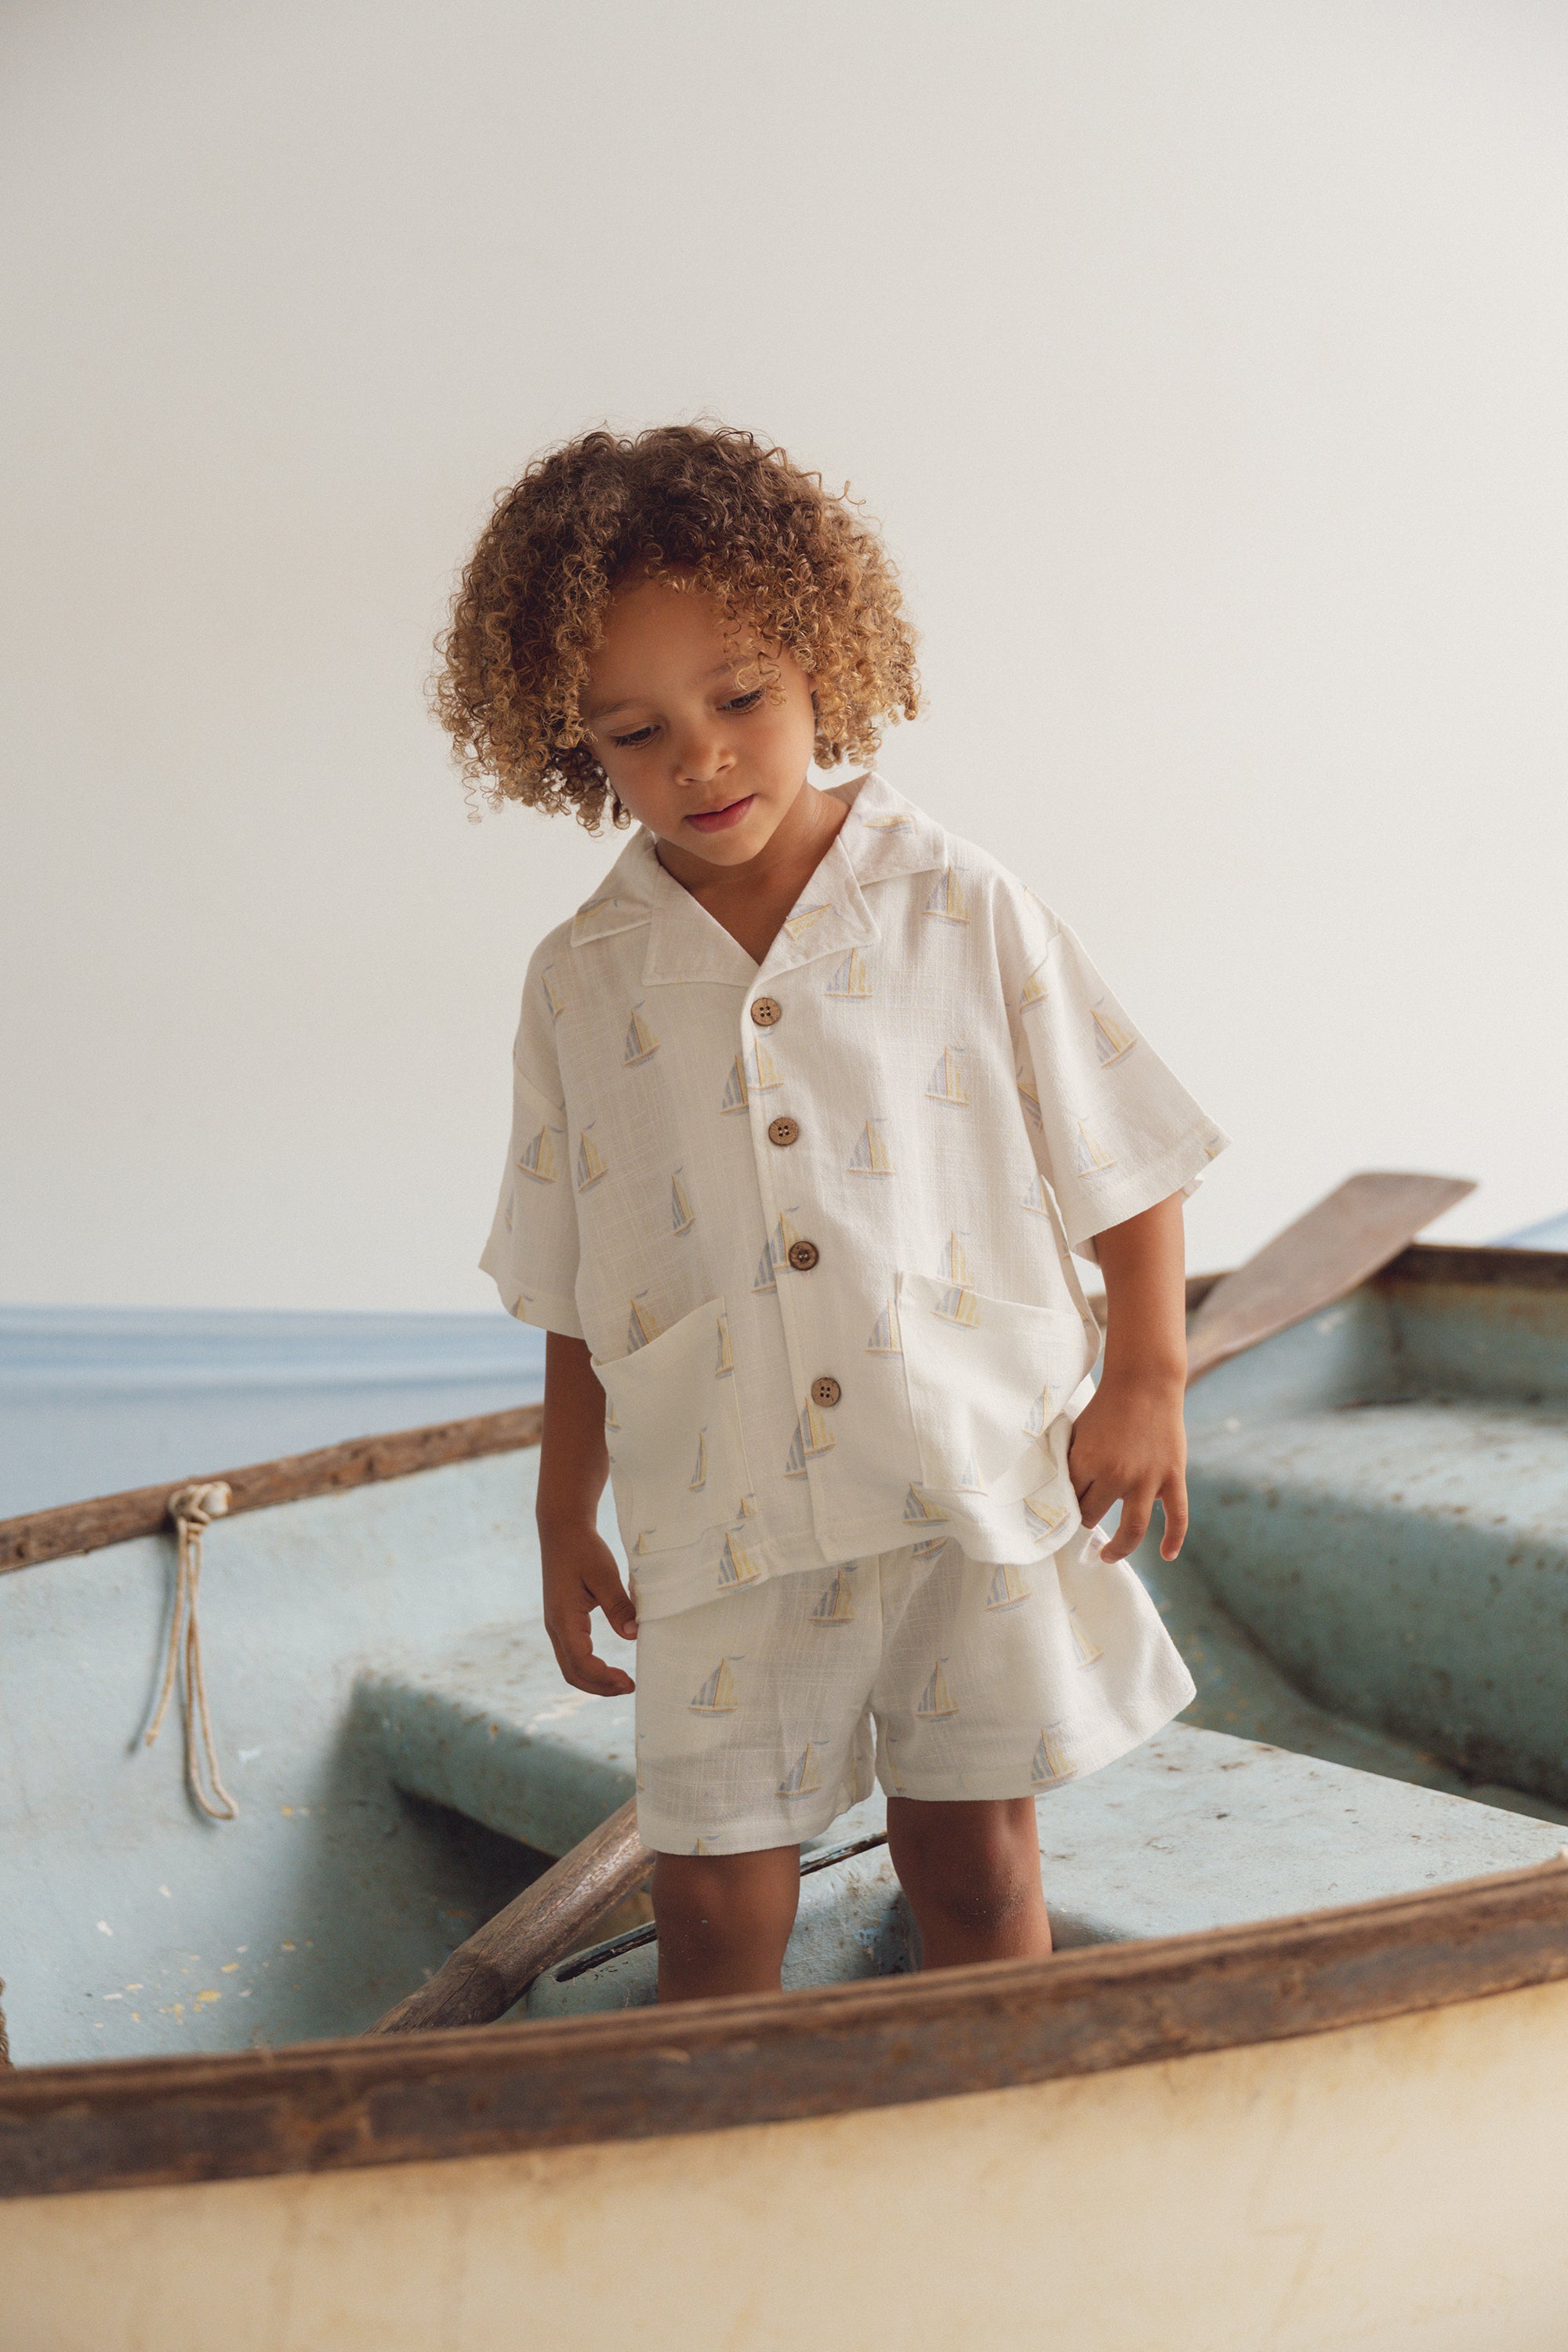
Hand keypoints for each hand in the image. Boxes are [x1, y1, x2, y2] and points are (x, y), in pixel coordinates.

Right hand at [540, 1520, 637, 1695]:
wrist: (562, 1530)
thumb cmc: (584, 1549)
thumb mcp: (604, 1575)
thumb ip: (618, 1605)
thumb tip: (633, 1636)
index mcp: (563, 1618)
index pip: (581, 1661)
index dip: (605, 1677)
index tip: (629, 1682)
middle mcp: (555, 1627)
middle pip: (572, 1673)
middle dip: (600, 1687)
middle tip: (629, 1688)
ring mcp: (556, 1626)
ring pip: (570, 1667)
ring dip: (594, 1680)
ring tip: (622, 1683)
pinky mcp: (562, 1621)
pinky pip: (572, 1655)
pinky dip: (589, 1668)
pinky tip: (608, 1667)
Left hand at [1066, 1370, 1187, 1563]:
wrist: (1145, 1382)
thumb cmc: (1105, 1406)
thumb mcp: (1077, 1432)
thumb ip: (1071, 1462)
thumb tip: (1061, 1493)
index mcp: (1086, 1461)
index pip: (1068, 1500)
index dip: (1064, 1506)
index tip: (1063, 1512)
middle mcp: (1116, 1475)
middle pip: (1093, 1516)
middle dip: (1085, 1519)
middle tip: (1084, 1521)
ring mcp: (1146, 1479)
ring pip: (1132, 1530)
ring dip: (1117, 1548)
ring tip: (1107, 1555)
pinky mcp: (1172, 1478)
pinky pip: (1177, 1517)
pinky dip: (1173, 1540)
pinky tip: (1166, 1556)